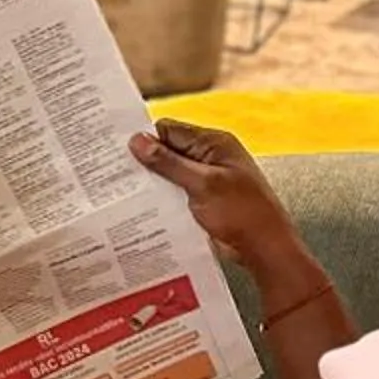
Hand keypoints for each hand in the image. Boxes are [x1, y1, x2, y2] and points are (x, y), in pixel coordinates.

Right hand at [129, 120, 306, 272]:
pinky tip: (143, 207)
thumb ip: (168, 162)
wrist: (264, 248)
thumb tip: (137, 140)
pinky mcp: (203, 200)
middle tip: (114, 173)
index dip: (145, 138)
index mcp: (214, 143)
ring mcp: (207, 179)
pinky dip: (161, 198)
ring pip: (169, 174)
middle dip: (145, 161)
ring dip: (152, 183)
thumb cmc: (242, 213)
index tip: (117, 150)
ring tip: (123, 191)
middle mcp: (210, 157)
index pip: (169, 130)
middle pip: (167, 151)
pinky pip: (176, 192)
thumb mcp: (202, 184)